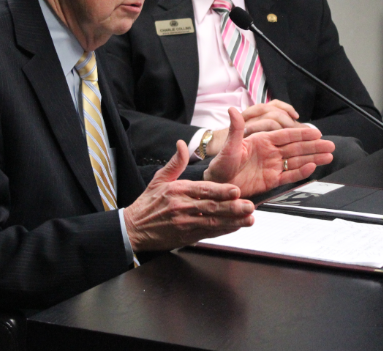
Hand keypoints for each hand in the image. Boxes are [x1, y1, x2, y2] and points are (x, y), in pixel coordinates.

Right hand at [123, 140, 254, 252]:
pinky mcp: (186, 237)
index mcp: (177, 190)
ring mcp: (184, 223)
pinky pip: (208, 233)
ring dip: (233, 221)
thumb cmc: (147, 203)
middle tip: (249, 206)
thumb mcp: (159, 179)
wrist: (133, 229)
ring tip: (249, 219)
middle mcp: (182, 207)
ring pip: (212, 222)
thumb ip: (176, 163)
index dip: (221, 191)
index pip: (203, 190)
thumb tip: (181, 144)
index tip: (236, 190)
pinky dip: (223, 231)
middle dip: (233, 207)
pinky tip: (235, 228)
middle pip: (211, 207)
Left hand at [204, 108, 334, 197]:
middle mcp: (270, 152)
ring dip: (313, 158)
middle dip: (314, 147)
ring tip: (329, 156)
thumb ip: (236, 129)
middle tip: (330, 145)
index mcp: (262, 141)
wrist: (217, 186)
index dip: (301, 133)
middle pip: (296, 148)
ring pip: (296, 161)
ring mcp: (272, 166)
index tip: (316, 132)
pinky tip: (312, 168)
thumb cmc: (220, 165)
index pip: (286, 136)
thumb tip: (232, 109)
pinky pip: (289, 175)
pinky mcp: (271, 180)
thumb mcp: (228, 146)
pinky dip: (301, 172)